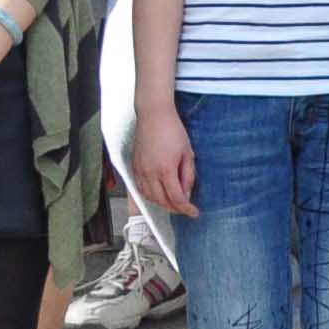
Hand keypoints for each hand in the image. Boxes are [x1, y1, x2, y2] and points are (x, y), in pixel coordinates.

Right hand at [134, 106, 198, 221]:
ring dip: (162, 204)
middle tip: (185, 209)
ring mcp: (140, 170)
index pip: (176, 198)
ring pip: (149, 197)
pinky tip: (158, 195)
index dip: (186, 209)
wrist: (154, 115)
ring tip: (173, 204)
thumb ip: (188, 175)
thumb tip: (187, 193)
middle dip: (175, 209)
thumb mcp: (187, 153)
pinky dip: (150, 196)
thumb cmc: (172, 130)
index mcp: (166, 169)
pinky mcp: (134, 167)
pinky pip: (140, 189)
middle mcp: (150, 173)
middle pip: (162, 201)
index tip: (194, 213)